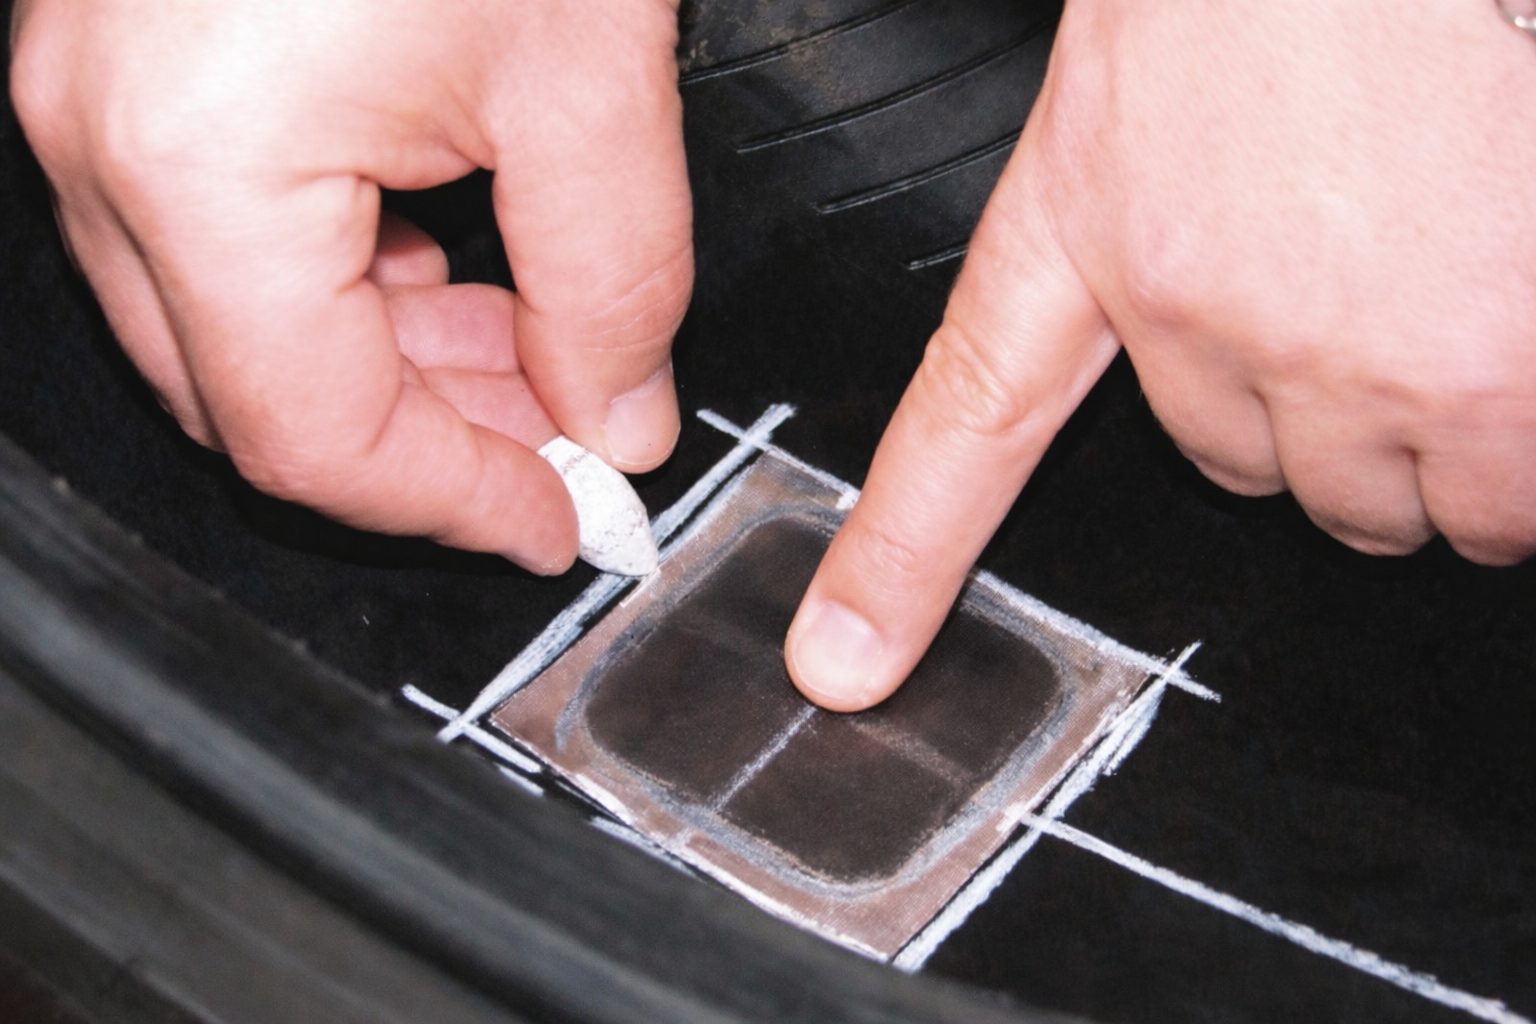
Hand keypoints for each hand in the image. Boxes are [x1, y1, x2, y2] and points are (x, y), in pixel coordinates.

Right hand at [9, 0, 691, 571]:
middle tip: (559, 444)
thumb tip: (615, 417)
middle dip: (429, 445)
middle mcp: (101, 137)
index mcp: (198, 161)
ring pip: (240, 329)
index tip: (557, 524)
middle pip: (259, 401)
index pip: (319, 439)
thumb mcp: (589, 77)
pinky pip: (229, 237)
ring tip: (525, 354)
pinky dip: (349, 283)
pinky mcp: (136, 60)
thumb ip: (615, 287)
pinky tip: (449, 267)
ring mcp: (95, 93)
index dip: (455, 509)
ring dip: (392, 369)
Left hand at [787, 0, 1535, 710]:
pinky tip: (1506, 325)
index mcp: (1093, 239)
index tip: (848, 656)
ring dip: (1418, 435)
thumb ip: (1154, 237)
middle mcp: (1203, 319)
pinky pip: (1499, 492)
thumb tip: (1219, 333)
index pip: (968, 426)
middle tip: (1348, 300)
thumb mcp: (1144, 98)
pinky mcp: (1487, 374)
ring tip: (1437, 301)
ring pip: (1385, 499)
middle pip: (1252, 477)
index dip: (903, 559)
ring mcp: (1343, 356)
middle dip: (1305, 419)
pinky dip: (1511, 441)